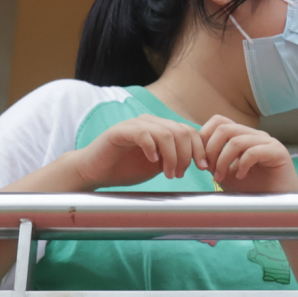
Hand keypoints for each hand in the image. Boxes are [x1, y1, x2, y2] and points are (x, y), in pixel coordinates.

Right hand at [69, 113, 207, 187]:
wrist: (94, 172)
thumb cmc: (125, 169)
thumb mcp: (158, 165)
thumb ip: (175, 159)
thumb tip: (200, 162)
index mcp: (161, 128)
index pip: (189, 131)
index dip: (199, 149)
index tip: (203, 168)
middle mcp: (150, 122)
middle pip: (181, 131)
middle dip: (186, 155)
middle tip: (180, 174)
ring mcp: (135, 124)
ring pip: (166, 133)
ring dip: (172, 156)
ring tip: (169, 174)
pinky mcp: (120, 131)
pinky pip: (143, 133)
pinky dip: (152, 148)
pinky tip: (153, 162)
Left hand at [200, 117, 297, 193]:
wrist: (274, 205)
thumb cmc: (251, 190)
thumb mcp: (225, 173)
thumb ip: (212, 160)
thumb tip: (196, 152)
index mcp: (242, 136)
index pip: (219, 122)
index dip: (205, 138)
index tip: (201, 161)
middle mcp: (255, 135)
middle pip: (224, 128)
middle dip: (211, 150)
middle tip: (209, 170)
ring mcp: (268, 141)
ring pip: (236, 140)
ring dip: (222, 160)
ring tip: (221, 178)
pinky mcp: (278, 152)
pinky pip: (253, 151)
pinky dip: (241, 165)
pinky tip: (240, 176)